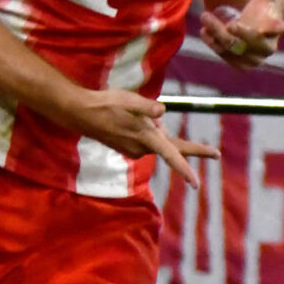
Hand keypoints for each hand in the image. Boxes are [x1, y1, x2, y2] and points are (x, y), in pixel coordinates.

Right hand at [66, 88, 217, 190]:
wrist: (80, 113)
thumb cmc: (105, 104)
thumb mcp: (128, 100)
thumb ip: (147, 108)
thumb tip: (162, 112)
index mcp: (146, 138)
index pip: (171, 154)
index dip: (186, 168)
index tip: (196, 183)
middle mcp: (141, 148)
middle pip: (170, 144)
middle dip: (177, 139)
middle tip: (203, 148)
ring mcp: (134, 150)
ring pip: (157, 139)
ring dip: (153, 127)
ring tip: (131, 112)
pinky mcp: (128, 148)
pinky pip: (146, 140)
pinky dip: (144, 130)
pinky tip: (127, 119)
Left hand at [198, 0, 283, 68]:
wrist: (250, 29)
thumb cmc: (260, 10)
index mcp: (276, 29)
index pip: (277, 28)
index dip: (271, 27)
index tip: (262, 23)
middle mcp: (267, 47)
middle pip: (253, 42)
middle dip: (240, 34)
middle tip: (229, 23)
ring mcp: (253, 59)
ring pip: (235, 49)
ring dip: (218, 34)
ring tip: (205, 17)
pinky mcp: (239, 64)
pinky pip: (224, 55)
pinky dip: (213, 44)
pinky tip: (205, 31)